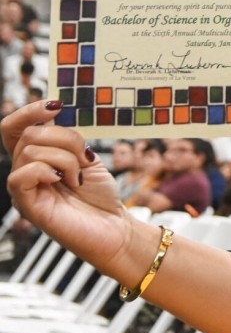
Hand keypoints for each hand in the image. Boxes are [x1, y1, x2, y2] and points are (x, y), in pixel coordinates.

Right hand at [2, 100, 132, 264]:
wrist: (114, 227)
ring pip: (31, 151)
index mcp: (37, 157)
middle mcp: (25, 171)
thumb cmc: (100, 196)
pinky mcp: (26, 205)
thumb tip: (58, 115)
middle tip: (84, 155)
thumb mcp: (87, 158)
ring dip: (65, 158)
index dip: (30, 111)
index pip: (14, 127)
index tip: (57, 104)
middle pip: (28, 134)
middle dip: (64, 136)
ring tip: (78, 176)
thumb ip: (69, 139)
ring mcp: (24, 188)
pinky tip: (63, 180)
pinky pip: (20, 175)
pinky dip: (47, 170)